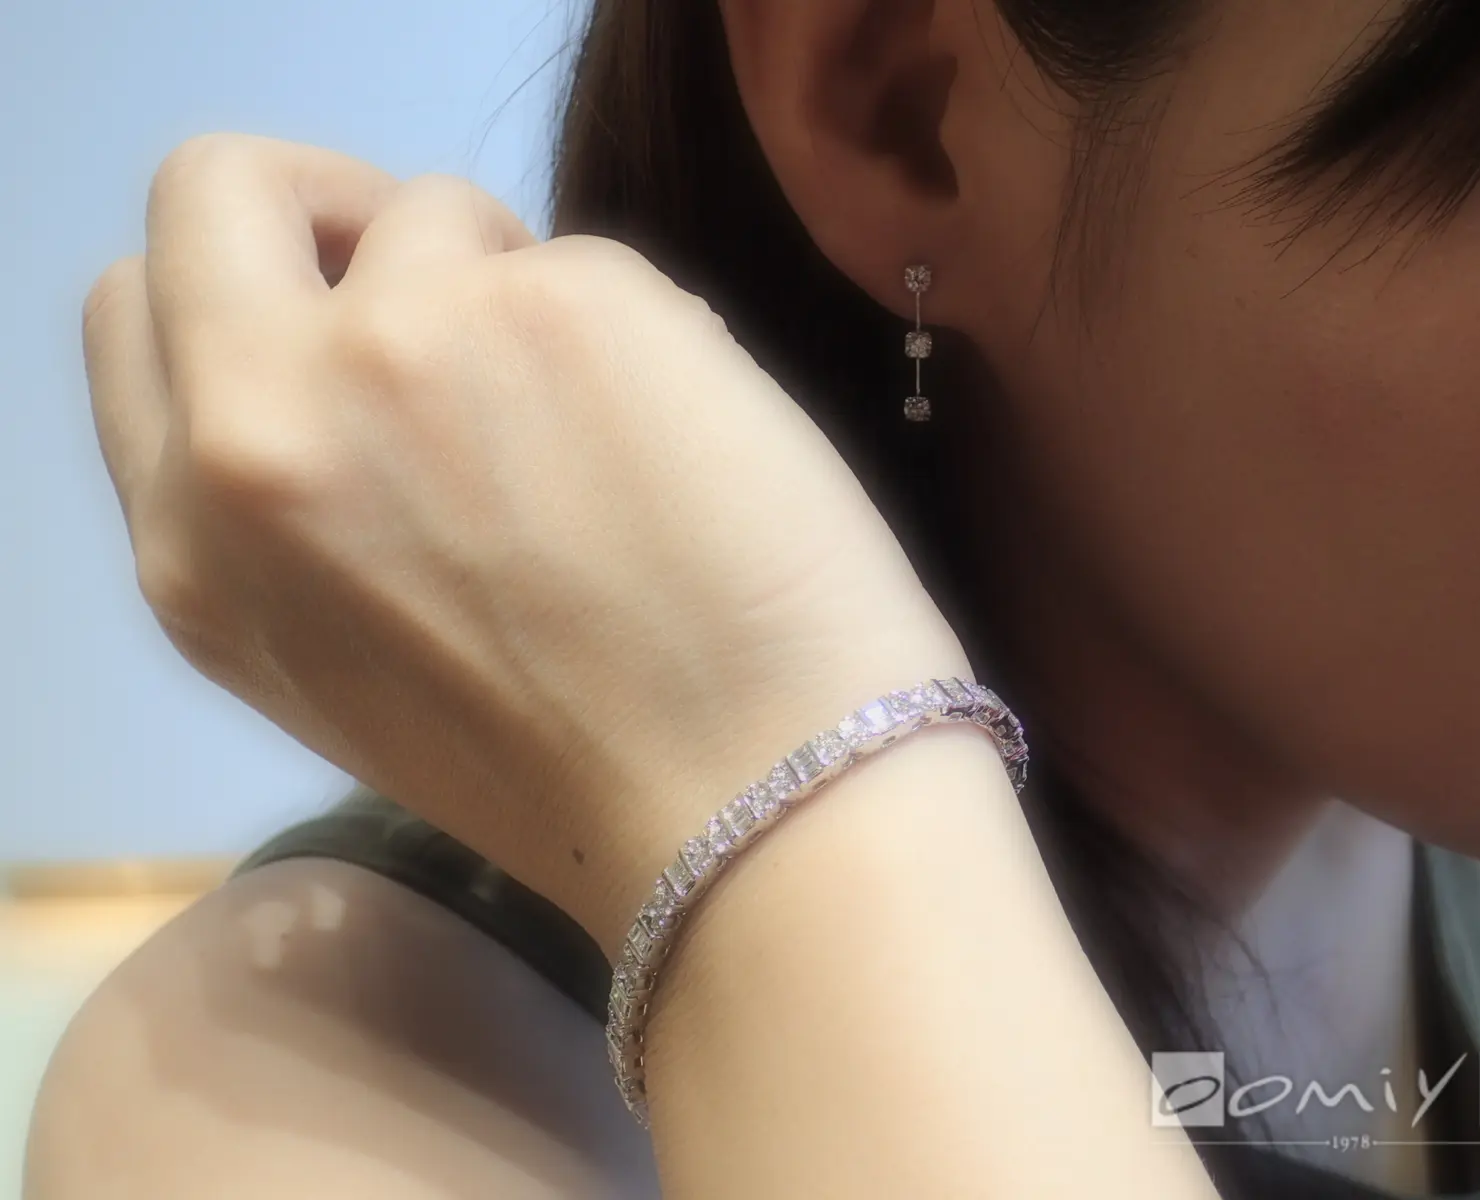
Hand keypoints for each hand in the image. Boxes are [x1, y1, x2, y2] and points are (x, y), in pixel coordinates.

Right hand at [82, 133, 970, 949]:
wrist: (751, 808)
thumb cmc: (575, 770)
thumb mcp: (347, 662)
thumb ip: (298, 502)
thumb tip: (352, 344)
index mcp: (194, 548)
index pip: (133, 308)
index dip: (246, 276)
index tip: (341, 298)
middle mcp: (258, 432)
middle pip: (219, 187)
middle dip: (329, 200)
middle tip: (450, 271)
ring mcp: (400, 349)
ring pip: (438, 213)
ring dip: (517, 288)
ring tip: (611, 428)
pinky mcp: (552, 303)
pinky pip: (580, 255)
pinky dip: (636, 328)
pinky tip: (692, 448)